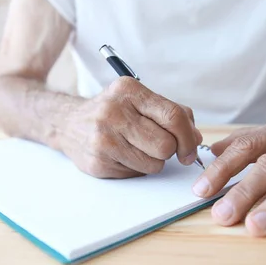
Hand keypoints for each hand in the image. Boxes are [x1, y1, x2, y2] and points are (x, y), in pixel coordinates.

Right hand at [59, 77, 202, 177]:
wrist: (69, 123)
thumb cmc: (112, 112)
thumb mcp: (139, 100)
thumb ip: (172, 113)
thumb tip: (196, 137)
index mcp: (128, 91)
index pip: (173, 116)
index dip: (188, 137)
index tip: (189, 147)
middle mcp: (113, 112)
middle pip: (166, 145)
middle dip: (170, 150)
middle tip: (160, 146)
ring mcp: (103, 138)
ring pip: (154, 164)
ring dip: (153, 161)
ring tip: (137, 149)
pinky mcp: (98, 161)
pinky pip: (136, 174)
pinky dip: (136, 168)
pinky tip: (122, 155)